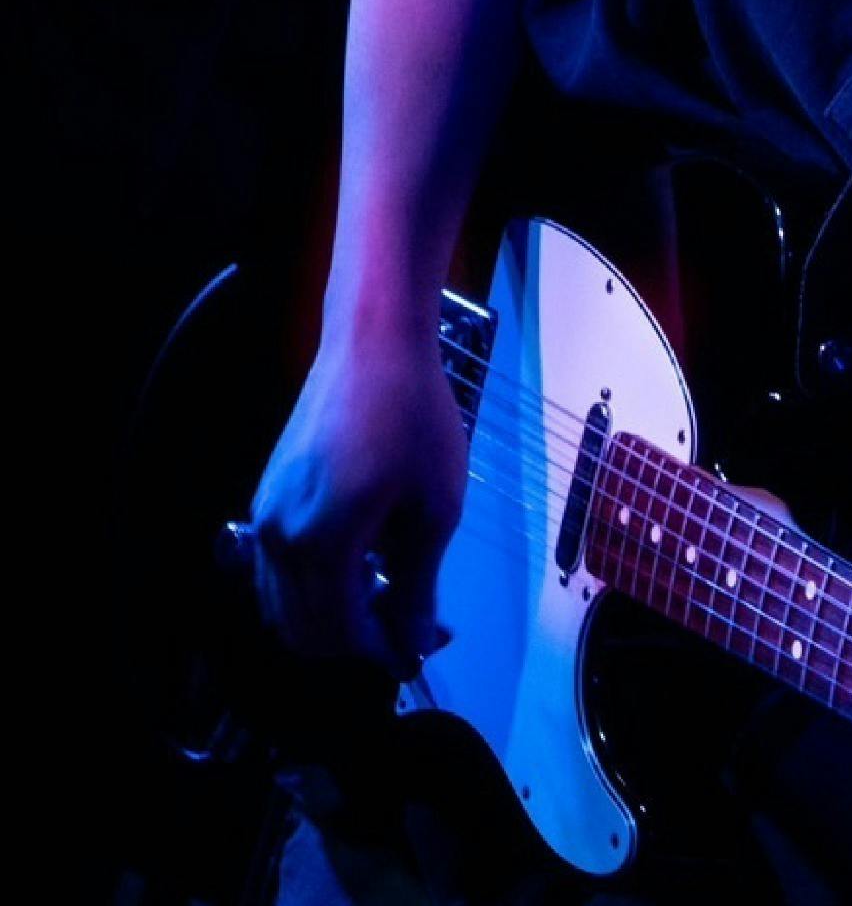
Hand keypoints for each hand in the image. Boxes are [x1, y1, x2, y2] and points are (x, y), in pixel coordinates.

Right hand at [247, 319, 468, 678]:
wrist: (373, 348)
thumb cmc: (414, 420)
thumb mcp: (434, 509)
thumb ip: (416, 585)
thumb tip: (412, 641)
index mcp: (317, 546)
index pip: (334, 634)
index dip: (375, 654)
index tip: (416, 652)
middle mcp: (276, 538)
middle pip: (299, 629)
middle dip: (353, 642)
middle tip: (408, 629)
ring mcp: (264, 516)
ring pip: (282, 603)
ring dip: (329, 617)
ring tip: (390, 600)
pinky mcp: (268, 497)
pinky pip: (277, 568)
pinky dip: (312, 586)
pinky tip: (362, 568)